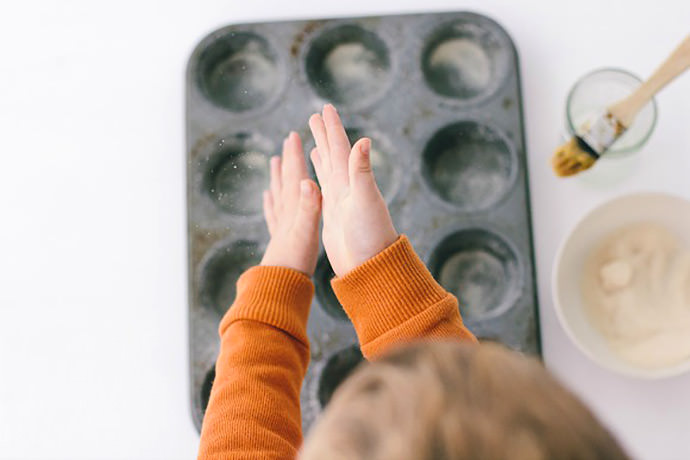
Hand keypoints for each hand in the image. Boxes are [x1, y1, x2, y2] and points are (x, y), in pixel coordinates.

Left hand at [261, 132, 321, 275]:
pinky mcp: (279, 239)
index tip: (294, 135)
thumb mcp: (308, 231)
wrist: (280, 285)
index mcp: (295, 209)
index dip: (295, 155)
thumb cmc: (296, 260)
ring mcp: (280, 226)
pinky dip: (271, 202)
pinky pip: (273, 215)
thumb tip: (309, 182)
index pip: (296, 177)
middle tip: (288, 141)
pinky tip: (268, 197)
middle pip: (285, 181)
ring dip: (278, 177)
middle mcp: (285, 214)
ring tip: (275, 162)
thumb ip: (310, 207)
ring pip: (278, 195)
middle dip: (288, 160)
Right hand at [308, 104, 397, 276]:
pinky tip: (317, 176)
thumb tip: (364, 140)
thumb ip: (362, 171)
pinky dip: (320, 180)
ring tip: (315, 140)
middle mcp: (347, 188)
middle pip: (333, 154)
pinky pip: (324, 191)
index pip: (340, 148)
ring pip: (328, 171)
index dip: (332, 128)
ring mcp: (340, 202)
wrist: (370, 267)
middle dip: (324, 135)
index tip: (325, 108)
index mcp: (352, 181)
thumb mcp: (366, 201)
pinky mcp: (334, 217)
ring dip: (322, 154)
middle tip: (315, 116)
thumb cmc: (371, 236)